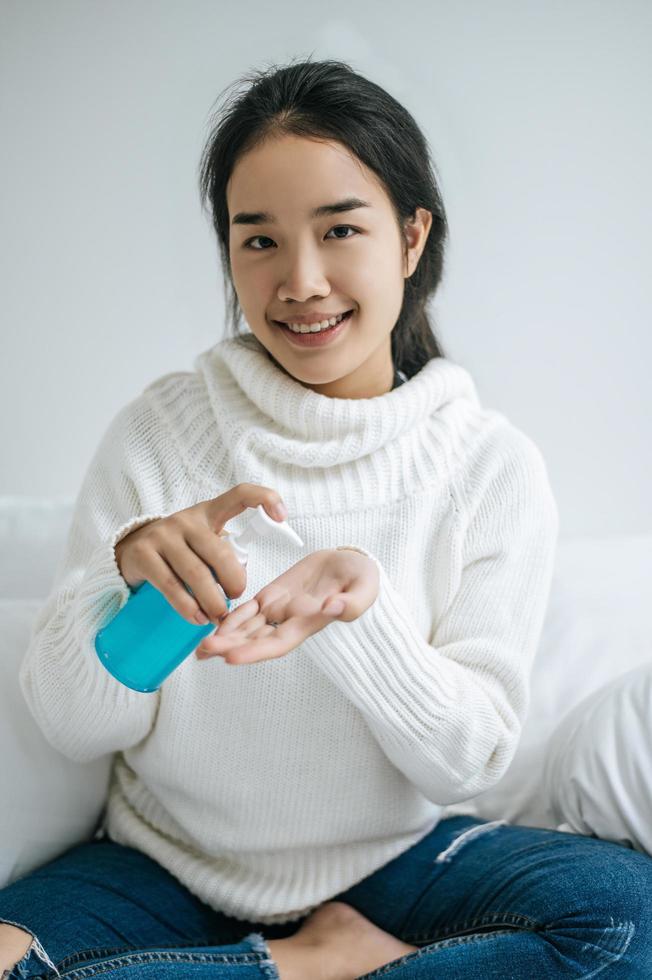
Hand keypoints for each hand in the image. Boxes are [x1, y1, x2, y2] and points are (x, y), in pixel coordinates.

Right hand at [113, 483, 288, 625]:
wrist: (130, 551)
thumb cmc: (180, 550)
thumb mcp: (203, 542)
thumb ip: (224, 554)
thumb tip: (240, 581)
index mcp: (209, 512)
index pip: (240, 495)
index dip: (264, 499)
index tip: (283, 517)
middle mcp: (186, 520)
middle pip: (220, 552)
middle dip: (234, 581)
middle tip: (236, 597)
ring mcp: (162, 535)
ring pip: (196, 573)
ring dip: (212, 601)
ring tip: (218, 615)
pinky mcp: (143, 555)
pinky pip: (170, 585)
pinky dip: (187, 606)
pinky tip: (197, 617)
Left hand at [195, 548, 379, 665]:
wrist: (351, 564)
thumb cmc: (361, 578)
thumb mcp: (364, 588)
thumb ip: (352, 602)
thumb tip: (332, 609)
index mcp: (309, 623)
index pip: (278, 643)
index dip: (254, 652)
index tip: (230, 657)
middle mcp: (290, 622)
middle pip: (255, 640)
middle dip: (230, 647)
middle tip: (203, 650)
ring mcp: (280, 609)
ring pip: (247, 627)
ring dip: (225, 637)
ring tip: (200, 646)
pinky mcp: (273, 595)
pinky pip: (248, 610)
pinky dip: (231, 617)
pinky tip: (212, 622)